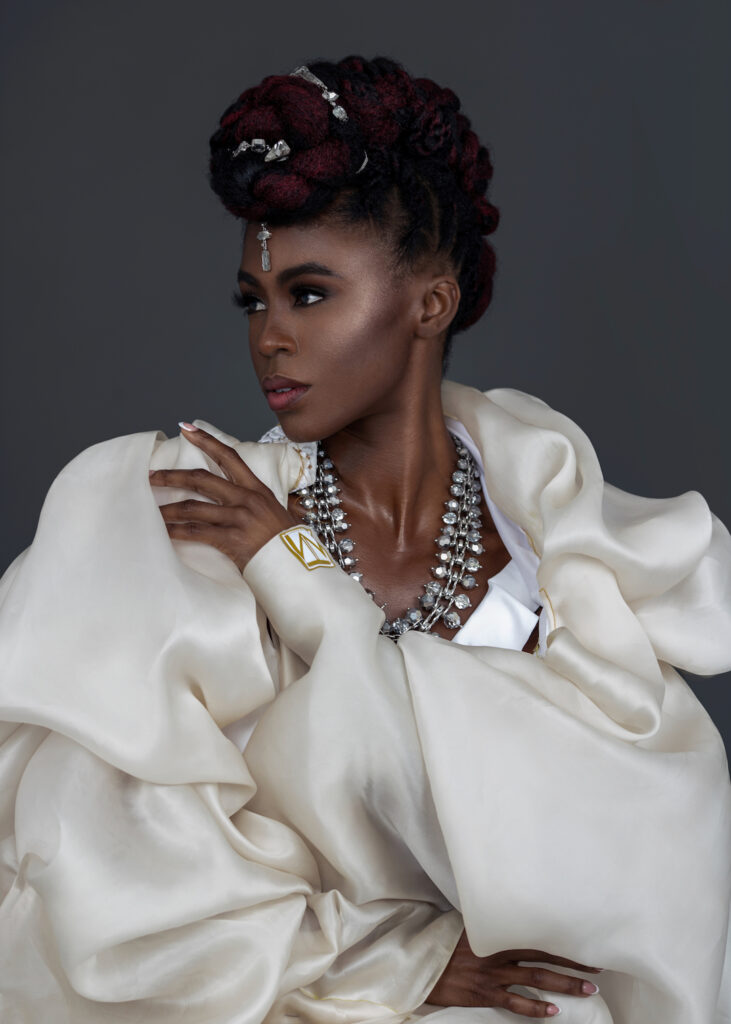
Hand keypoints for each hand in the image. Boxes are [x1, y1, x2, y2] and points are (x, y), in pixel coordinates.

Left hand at [149, 423, 297, 571]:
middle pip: (201, 479)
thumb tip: (242, 499)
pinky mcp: (231, 539)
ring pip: (192, 507)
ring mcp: (238, 518)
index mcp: (257, 489)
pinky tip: (163, 532)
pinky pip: (195, 532)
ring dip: (167, 509)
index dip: (206, 441)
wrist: (297, 565)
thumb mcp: (277, 512)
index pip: (228, 456)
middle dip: (172, 476)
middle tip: (151, 475)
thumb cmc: (289, 543)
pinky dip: (176, 531)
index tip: (186, 429)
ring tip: (150, 509)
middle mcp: (246, 499)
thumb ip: (258, 503)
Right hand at [427, 931, 601, 1017]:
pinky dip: (535, 1008)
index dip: (560, 940)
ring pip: (537, 979)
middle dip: (572, 963)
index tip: (583, 942)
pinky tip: (552, 1012)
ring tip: (587, 990)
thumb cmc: (445, 944)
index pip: (536, 935)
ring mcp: (494, 974)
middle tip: (597, 969)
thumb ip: (490, 926)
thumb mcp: (468, 928)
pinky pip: (516, 1003)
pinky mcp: (486, 994)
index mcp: (496, 933)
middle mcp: (499, 952)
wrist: (423, 964)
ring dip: (564, 985)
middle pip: (543, 956)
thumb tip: (508, 918)